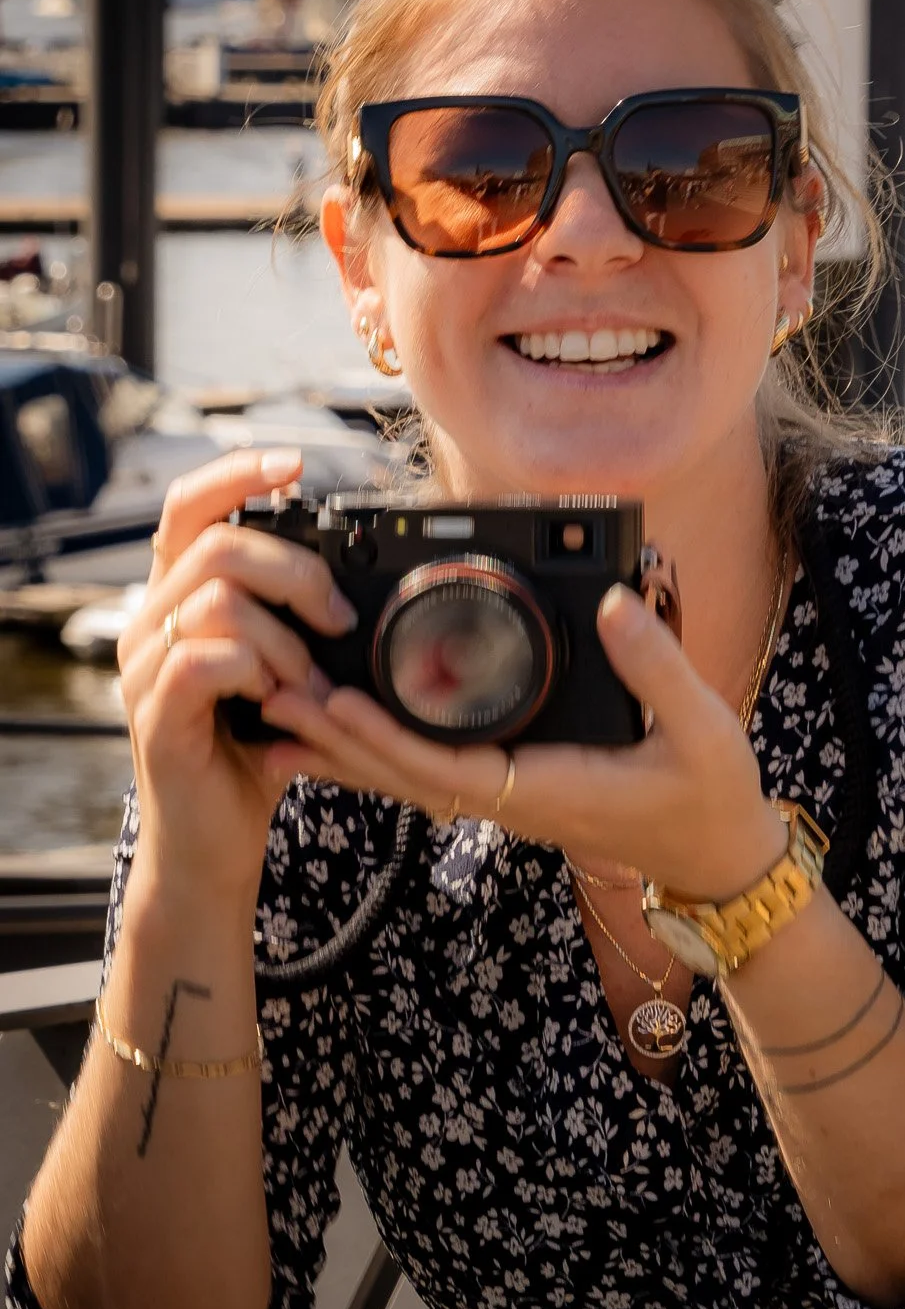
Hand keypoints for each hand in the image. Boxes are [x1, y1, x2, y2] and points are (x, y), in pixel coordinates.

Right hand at [118, 449, 361, 900]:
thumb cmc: (254, 752)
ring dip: (284, 637)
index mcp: (176, 598)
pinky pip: (207, 659)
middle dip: (296, 571)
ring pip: (216, 600)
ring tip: (309, 681)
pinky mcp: (155, 715)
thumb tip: (356, 577)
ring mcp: (144, 669)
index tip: (295, 463)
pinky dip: (260, 672)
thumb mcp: (282, 669)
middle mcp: (148, 622)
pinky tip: (281, 702)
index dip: (237, 473)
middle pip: (215, 545)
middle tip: (339, 619)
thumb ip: (294, 618)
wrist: (214, 845)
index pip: (186, 505)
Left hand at [258, 582, 788, 899]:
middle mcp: (514, 797)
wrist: (719, 857)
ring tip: (282, 707)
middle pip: (405, 774)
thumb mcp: (702, 729)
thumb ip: (657, 665)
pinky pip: (432, 771)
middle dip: (338, 737)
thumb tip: (612, 601)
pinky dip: (382, 750)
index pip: (448, 768)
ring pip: (409, 776)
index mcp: (548, 787)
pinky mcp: (513, 786)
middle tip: (276, 692)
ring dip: (345, 745)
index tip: (338, 701)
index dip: (389, 738)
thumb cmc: (712, 797)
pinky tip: (343, 729)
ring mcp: (509, 796)